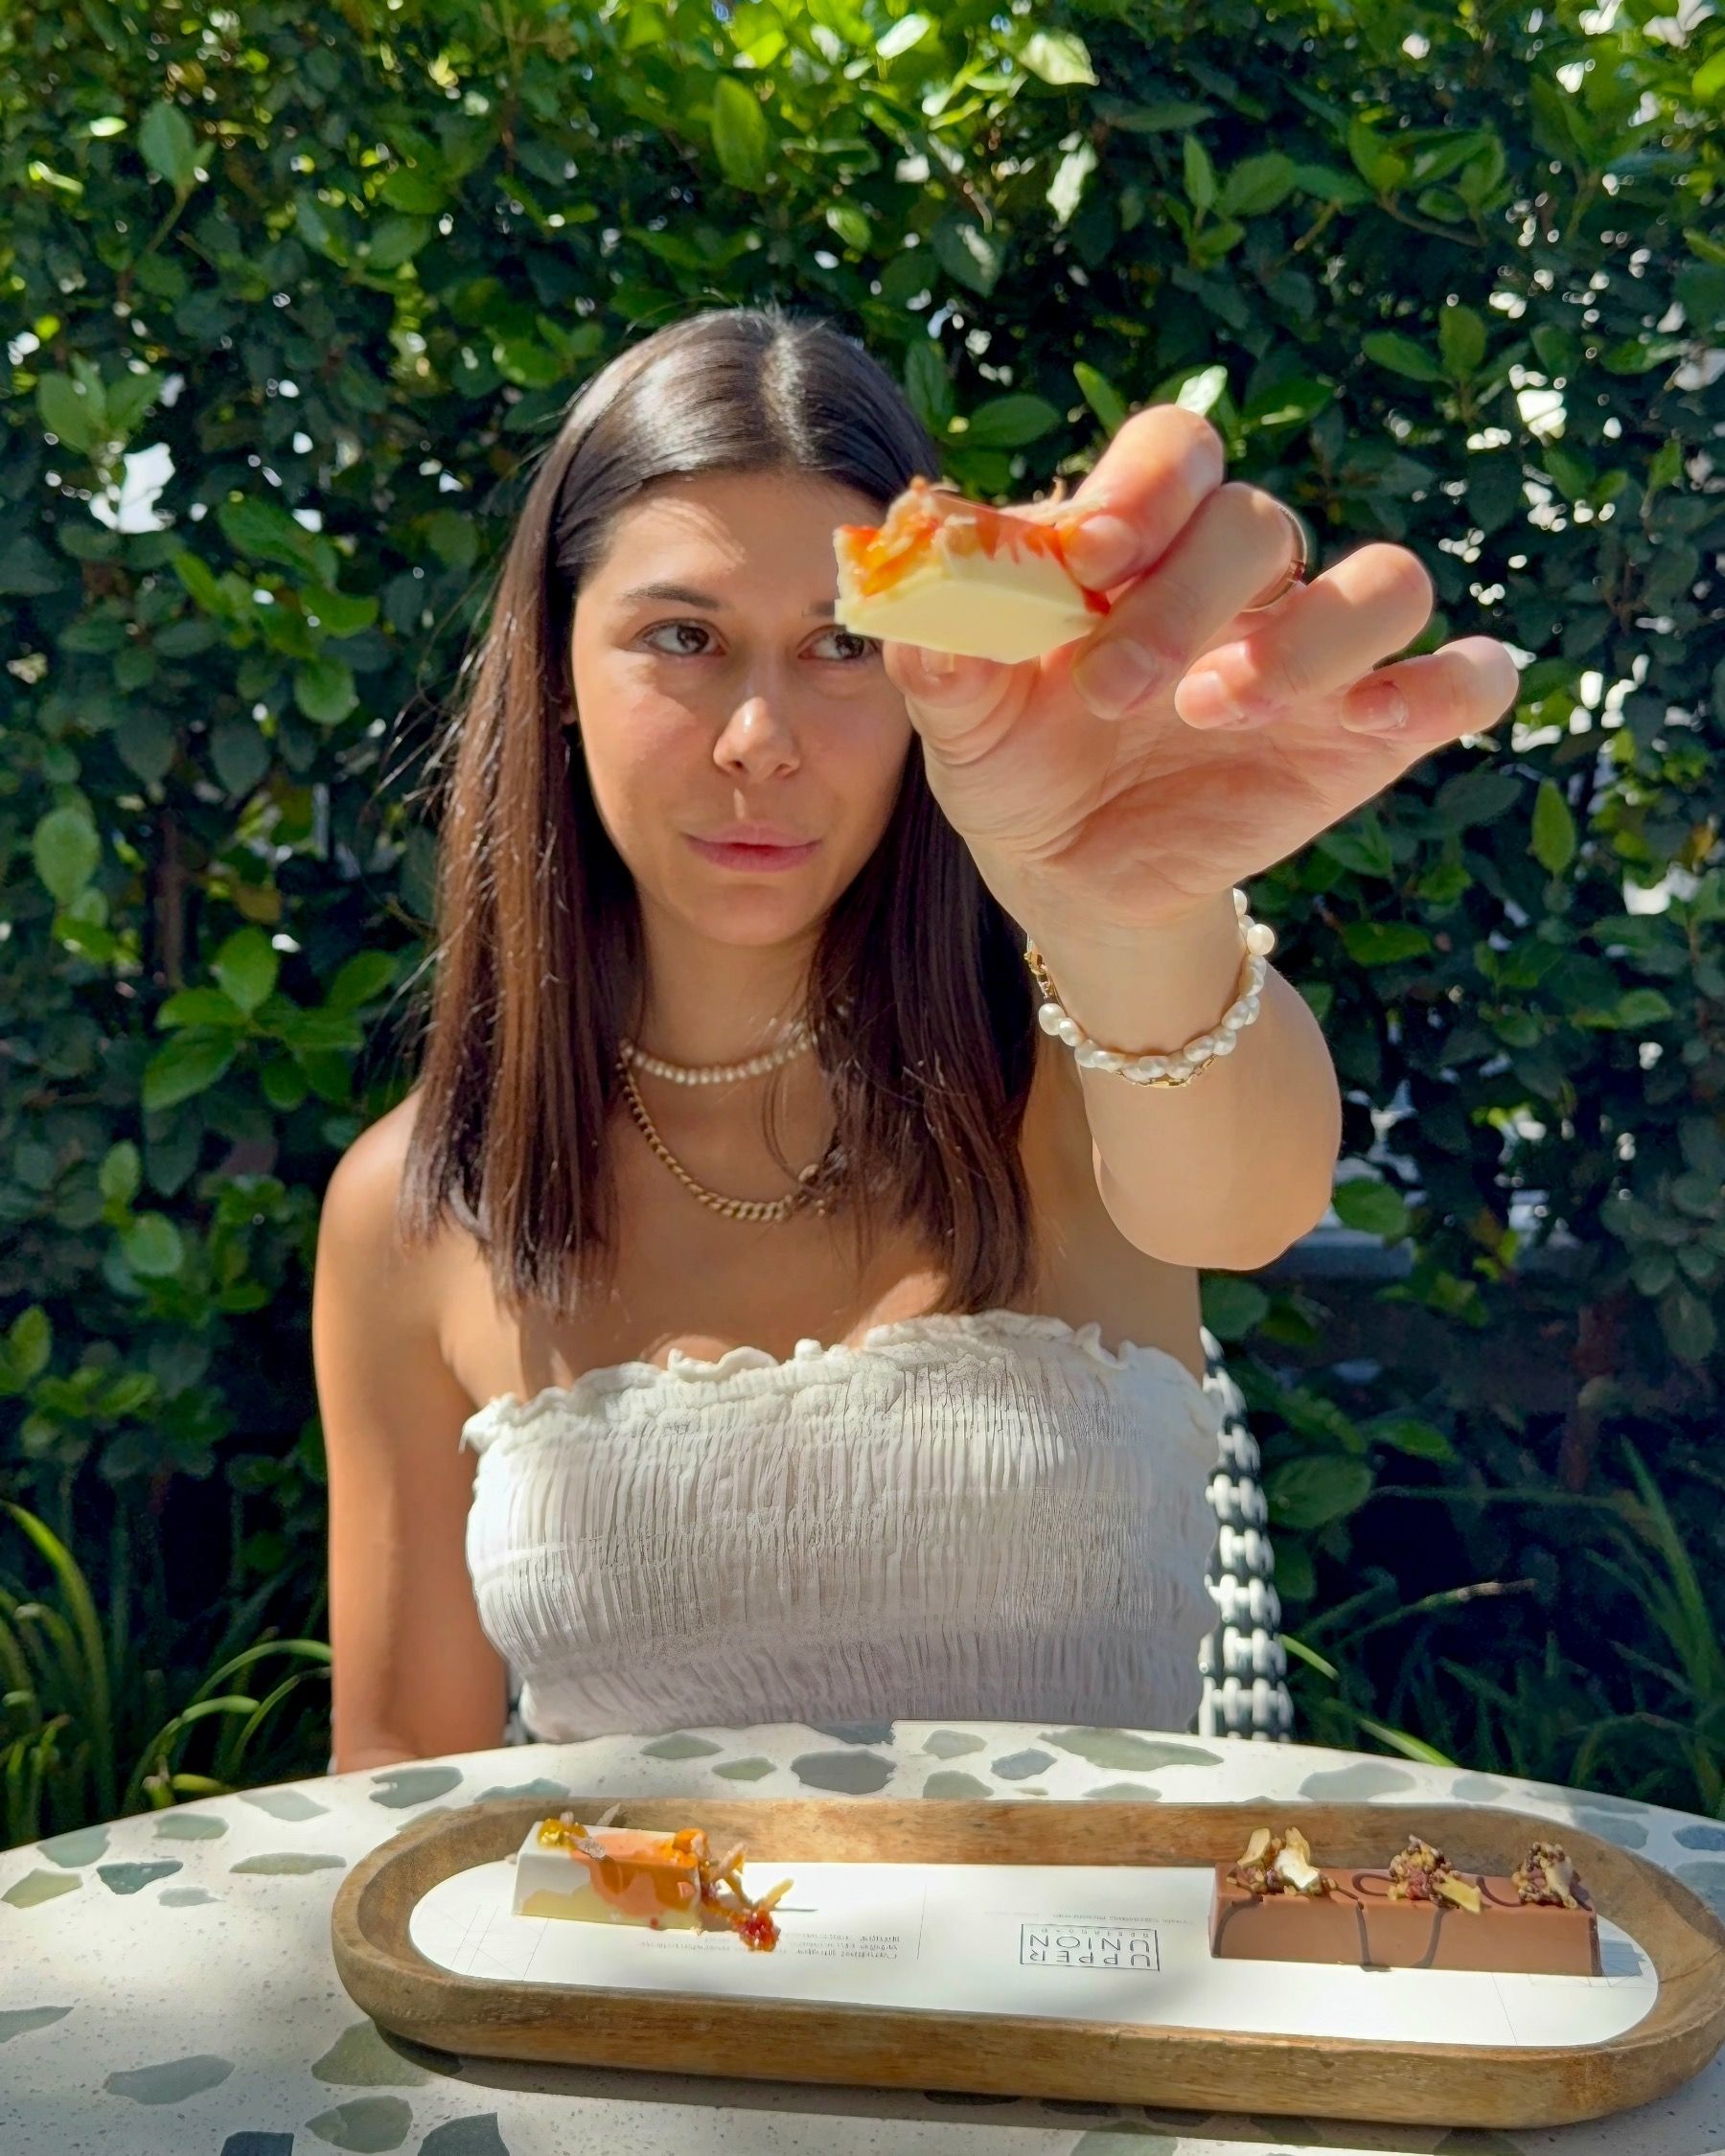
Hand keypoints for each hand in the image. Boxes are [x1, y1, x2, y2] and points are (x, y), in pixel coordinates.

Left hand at [880, 406, 1521, 941]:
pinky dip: (1451, 682)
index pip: (1177, 451)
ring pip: (1384, 581)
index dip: (1146, 488)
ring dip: (1311, 637)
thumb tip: (904, 559)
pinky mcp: (1372, 732)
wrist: (1067, 878)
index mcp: (1141, 542)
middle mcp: (1239, 581)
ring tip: (1214, 713)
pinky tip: (1378, 719)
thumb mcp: (957, 717)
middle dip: (1186, 600)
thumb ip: (936, 645)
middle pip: (1261, 524)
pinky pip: (1463, 679)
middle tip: (1115, 694)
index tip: (1089, 556)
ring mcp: (1316, 653)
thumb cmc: (1015, 764)